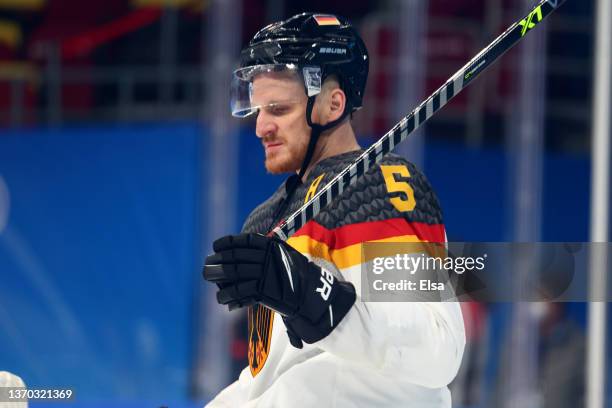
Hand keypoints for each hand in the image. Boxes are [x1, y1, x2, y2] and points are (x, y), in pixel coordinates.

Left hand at [203, 233, 355, 346]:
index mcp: (271, 246)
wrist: (311, 294)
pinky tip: (225, 300)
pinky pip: (241, 292)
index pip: (244, 241)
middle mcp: (267, 258)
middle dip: (218, 262)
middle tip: (206, 266)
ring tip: (211, 282)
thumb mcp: (283, 255)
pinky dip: (230, 296)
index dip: (228, 243)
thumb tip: (238, 251)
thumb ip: (265, 251)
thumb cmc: (295, 274)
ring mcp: (265, 274)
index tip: (216, 246)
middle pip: (235, 258)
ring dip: (219, 279)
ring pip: (234, 275)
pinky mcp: (264, 291)